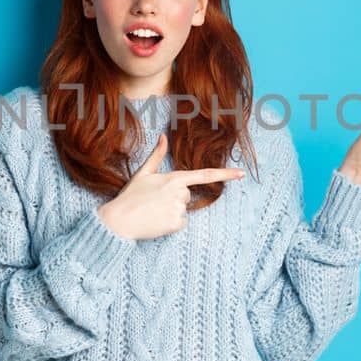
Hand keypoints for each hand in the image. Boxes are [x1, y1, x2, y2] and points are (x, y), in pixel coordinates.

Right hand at [97, 133, 244, 239]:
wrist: (119, 220)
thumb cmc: (130, 196)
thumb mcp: (143, 173)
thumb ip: (157, 155)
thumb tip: (163, 136)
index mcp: (174, 178)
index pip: (205, 175)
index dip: (226, 174)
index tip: (241, 173)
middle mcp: (180, 193)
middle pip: (187, 195)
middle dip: (174, 198)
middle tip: (155, 200)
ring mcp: (179, 209)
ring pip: (183, 210)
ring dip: (171, 211)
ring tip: (153, 211)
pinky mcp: (177, 224)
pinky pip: (180, 223)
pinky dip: (170, 224)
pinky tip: (156, 221)